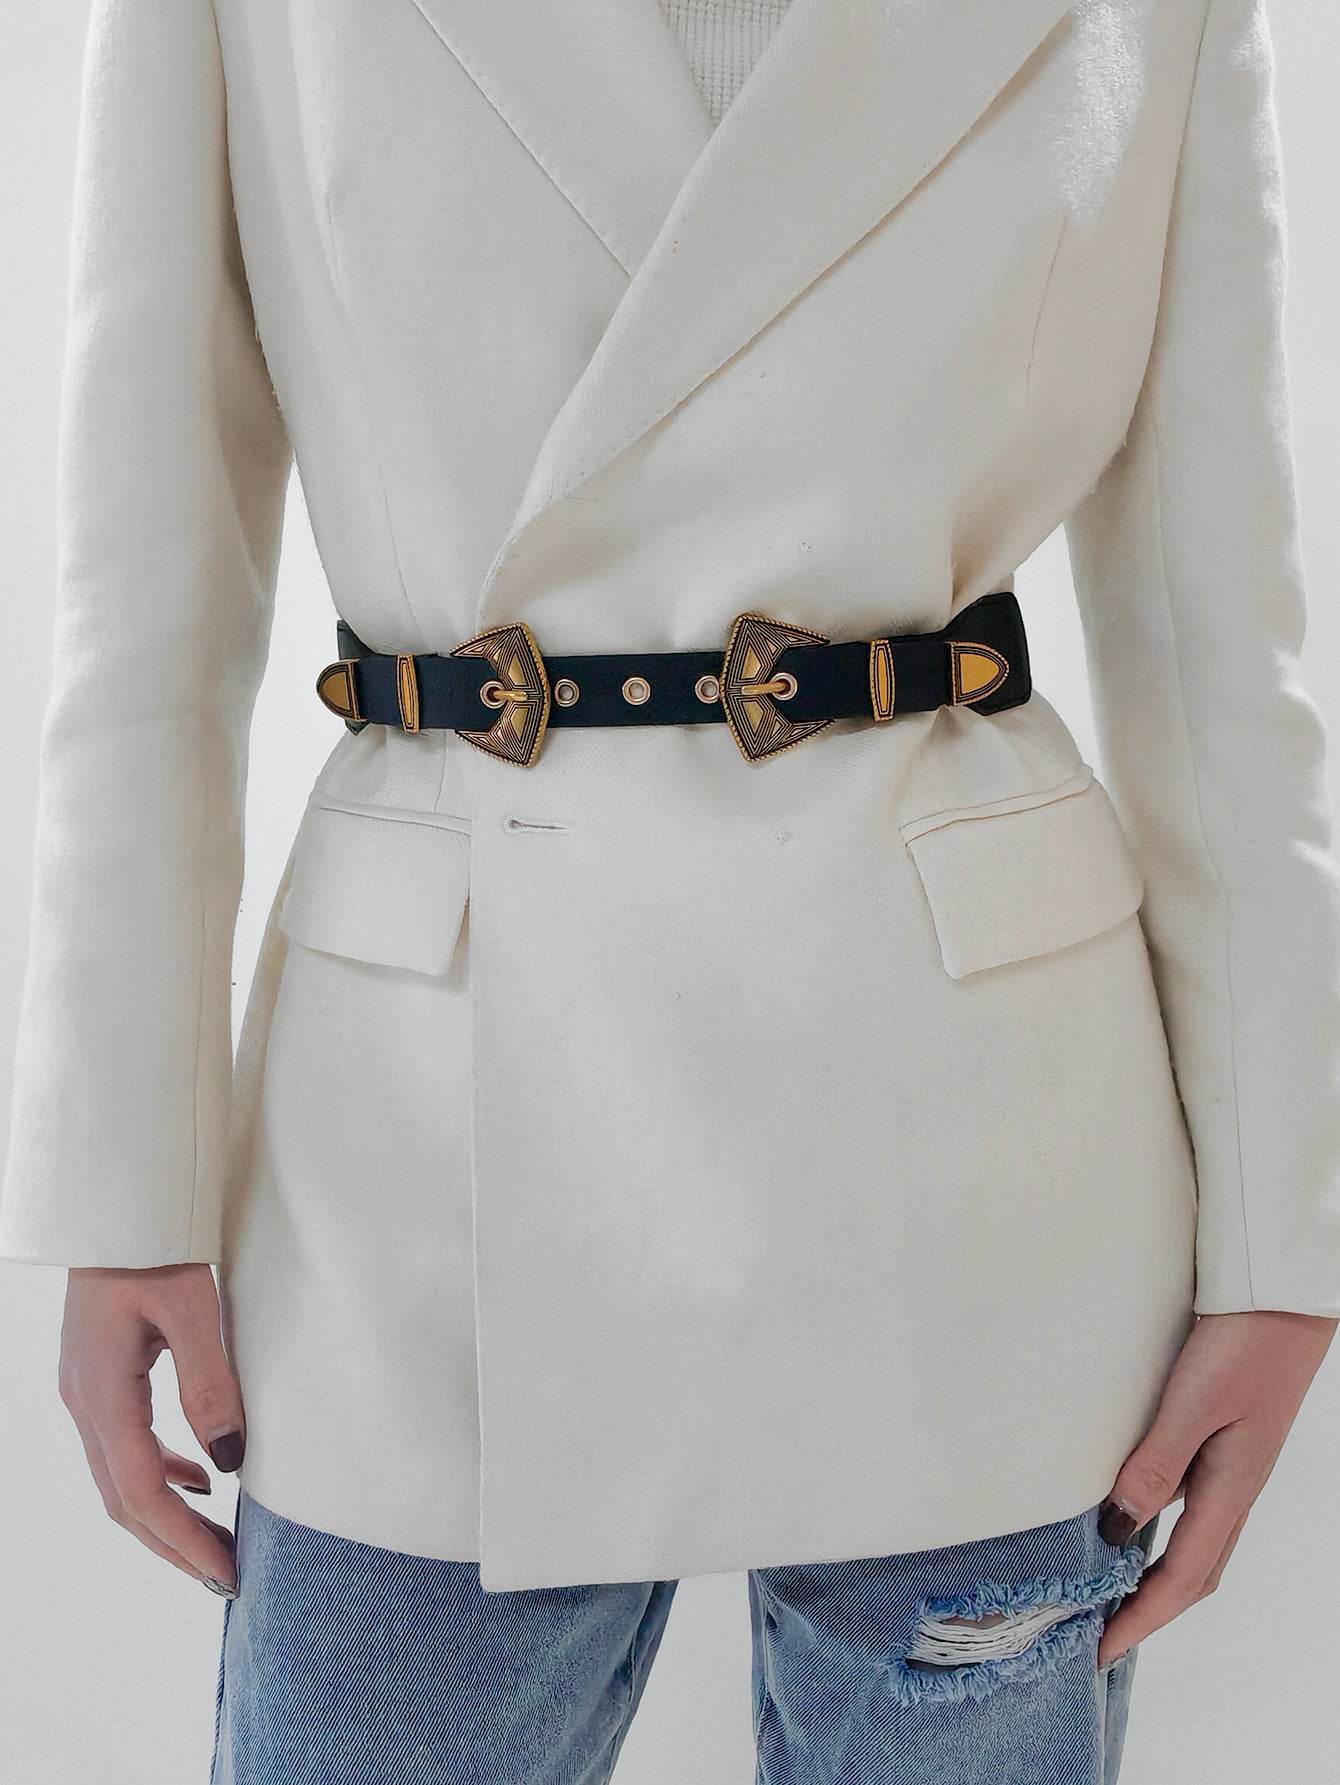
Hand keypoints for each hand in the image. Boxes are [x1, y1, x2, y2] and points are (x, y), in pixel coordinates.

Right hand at [59, 1263, 246, 1594]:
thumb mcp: (191, 1309)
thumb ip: (211, 1384)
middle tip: (227, 1578)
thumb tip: (232, 1459)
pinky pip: (126, 1444)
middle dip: (175, 1544)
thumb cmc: (154, 1243)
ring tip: (217, 1542)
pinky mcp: (99, 1377)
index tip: (226, 1572)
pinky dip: (161, 1472)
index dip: (183, 1537)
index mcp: (101, 1392)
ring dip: (168, 1515)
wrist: (114, 1201)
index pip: (141, 1491)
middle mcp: (84, 1401)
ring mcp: (86, 1391)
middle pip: (125, 1499)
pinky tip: (199, 1477)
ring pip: (122, 1477)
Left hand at [1095, 1309, 1336, 1666]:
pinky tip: (1135, 1521)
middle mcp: (1235, 1490)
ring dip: (1157, 1579)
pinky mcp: (1227, 1444)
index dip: (1140, 1621)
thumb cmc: (1245, 1346)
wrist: (1284, 1299)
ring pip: (1195, 1546)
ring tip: (1110, 1594)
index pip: (1180, 1580)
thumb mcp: (1193, 1404)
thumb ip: (1156, 1464)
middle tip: (1098, 1635)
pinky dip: (1163, 1535)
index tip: (1099, 1653)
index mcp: (1230, 1491)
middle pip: (1192, 1576)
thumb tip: (1116, 1528)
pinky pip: (1193, 1509)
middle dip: (1149, 1613)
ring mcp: (1234, 1470)